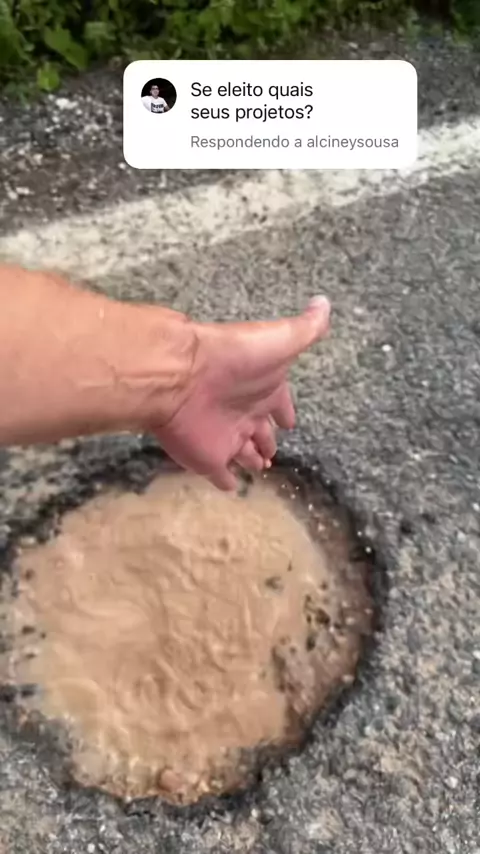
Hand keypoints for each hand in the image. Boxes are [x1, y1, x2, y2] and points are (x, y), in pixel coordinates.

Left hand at [150, 297, 330, 489]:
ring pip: (243, 452)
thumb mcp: (280, 339)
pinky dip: (227, 481)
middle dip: (267, 440)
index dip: (285, 413)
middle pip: (260, 430)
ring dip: (252, 459)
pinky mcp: (207, 458)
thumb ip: (306, 328)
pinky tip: (233, 487)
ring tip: (262, 466)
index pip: (279, 404)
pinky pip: (219, 474)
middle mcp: (244, 412)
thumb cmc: (234, 357)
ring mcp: (225, 436)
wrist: (183, 375)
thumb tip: (325, 303)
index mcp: (263, 388)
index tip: (290, 422)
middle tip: (273, 451)